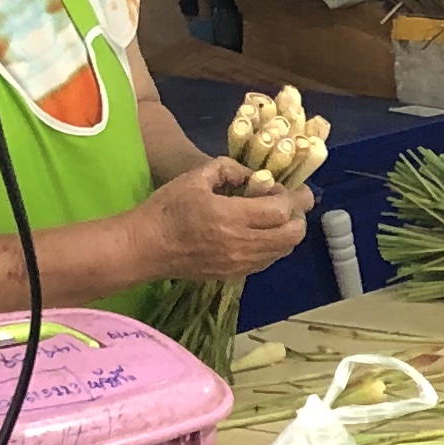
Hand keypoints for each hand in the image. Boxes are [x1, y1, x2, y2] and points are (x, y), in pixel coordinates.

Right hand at [139, 152, 312, 281]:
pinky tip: (261, 234)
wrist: (145, 247)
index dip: (291, 197)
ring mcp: (239, 264)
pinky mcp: (233, 275)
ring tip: (276, 218)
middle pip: (292, 235)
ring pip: (283, 251)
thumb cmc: (167, 209)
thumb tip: (252, 175)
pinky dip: (273, 247)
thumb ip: (228, 169)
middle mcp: (241, 244)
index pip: (281, 210)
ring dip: (287, 233)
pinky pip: (267, 262)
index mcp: (231, 217)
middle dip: (298, 217)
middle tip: (289, 204)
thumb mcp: (195, 177)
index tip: (284, 187)